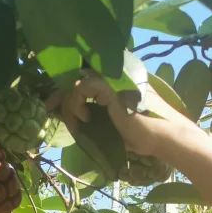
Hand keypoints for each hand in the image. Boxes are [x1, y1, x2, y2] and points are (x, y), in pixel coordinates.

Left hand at [50, 70, 200, 159]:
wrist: (163, 137)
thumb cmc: (142, 134)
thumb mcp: (111, 124)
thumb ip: (95, 117)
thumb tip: (74, 119)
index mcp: (115, 82)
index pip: (84, 78)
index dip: (66, 90)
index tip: (52, 105)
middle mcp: (114, 75)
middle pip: (76, 77)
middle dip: (59, 93)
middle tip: (48, 107)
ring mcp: (114, 78)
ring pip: (76, 84)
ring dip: (70, 106)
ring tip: (80, 122)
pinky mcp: (112, 86)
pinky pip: (82, 87)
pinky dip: (77, 104)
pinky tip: (85, 118)